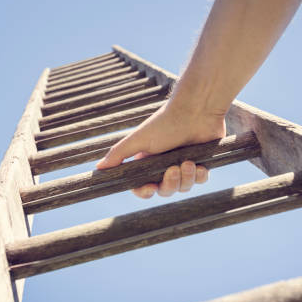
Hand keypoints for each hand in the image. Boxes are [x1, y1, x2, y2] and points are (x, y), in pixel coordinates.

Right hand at [96, 102, 225, 197]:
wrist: (196, 110)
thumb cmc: (165, 123)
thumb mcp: (138, 139)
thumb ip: (118, 154)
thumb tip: (99, 168)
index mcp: (147, 161)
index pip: (142, 186)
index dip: (145, 191)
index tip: (149, 188)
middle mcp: (164, 165)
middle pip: (164, 190)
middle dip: (169, 184)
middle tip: (173, 169)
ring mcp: (184, 165)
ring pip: (183, 187)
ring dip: (186, 179)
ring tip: (189, 162)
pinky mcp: (202, 163)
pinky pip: (200, 180)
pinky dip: (200, 176)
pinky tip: (200, 165)